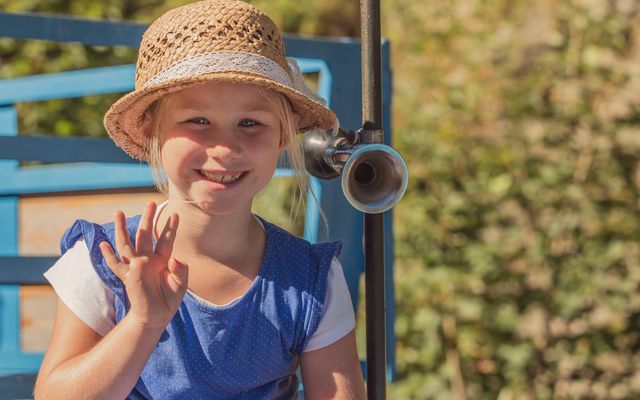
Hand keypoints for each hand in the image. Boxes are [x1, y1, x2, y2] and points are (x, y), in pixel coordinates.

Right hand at [99, 202, 187, 328]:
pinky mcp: (127, 277)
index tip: (175, 213)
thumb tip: (174, 260)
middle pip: (145, 235)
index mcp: (162, 259)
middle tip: (150, 203)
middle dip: (148, 219)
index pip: (166, 240)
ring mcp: (136, 267)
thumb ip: (181, 271)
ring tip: (118, 213)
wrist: (156, 315)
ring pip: (127, 244)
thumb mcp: (180, 285)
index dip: (170, 228)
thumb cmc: (169, 299)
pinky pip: (116, 265)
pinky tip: (103, 245)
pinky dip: (109, 255)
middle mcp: (147, 259)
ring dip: (122, 229)